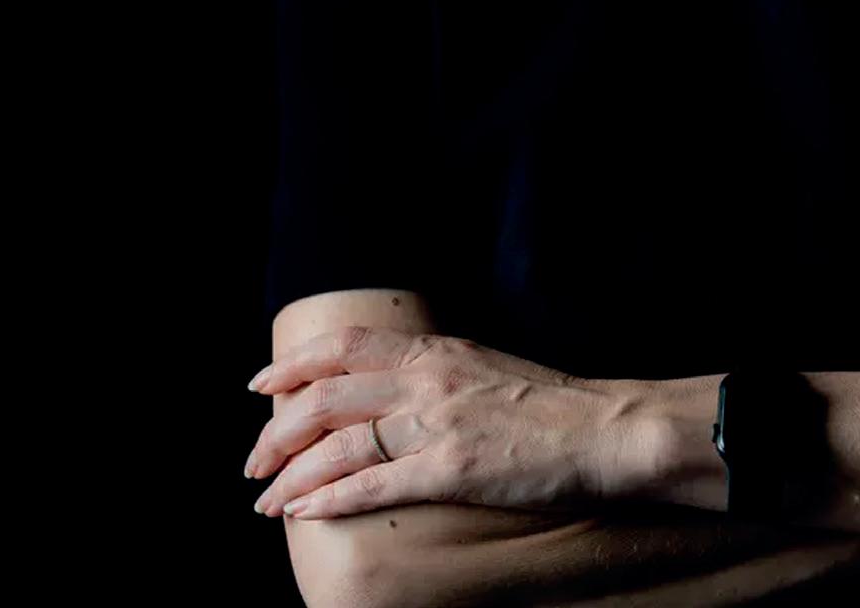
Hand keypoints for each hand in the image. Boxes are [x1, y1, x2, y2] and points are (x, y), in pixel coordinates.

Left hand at [243, 325, 655, 520]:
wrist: (605, 429)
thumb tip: (396, 389)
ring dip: (293, 475)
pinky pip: (375, 483)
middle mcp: (427, 378)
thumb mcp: (484, 368)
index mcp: (435, 350)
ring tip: (267, 501)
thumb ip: (438, 374)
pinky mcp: (452, 469)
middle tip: (254, 463)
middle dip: (278, 432)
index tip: (261, 386)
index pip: (345, 346)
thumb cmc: (552, 406)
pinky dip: (331, 499)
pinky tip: (305, 513)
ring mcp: (437, 422)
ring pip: (340, 443)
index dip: (294, 364)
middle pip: (328, 395)